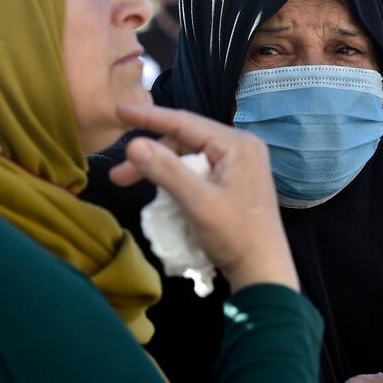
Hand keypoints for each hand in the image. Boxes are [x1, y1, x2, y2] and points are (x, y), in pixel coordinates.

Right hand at [109, 103, 298, 292]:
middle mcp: (241, 147)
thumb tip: (133, 144)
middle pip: (185, 139)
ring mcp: (239, 164)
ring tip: (129, 182)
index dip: (149, 116)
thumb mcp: (197, 202)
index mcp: (237, 144)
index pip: (185, 122)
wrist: (263, 272)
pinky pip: (198, 169)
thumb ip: (166, 171)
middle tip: (119, 174)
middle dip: (151, 153)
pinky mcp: (235, 181)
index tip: (119, 110)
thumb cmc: (235, 236)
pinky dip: (176, 177)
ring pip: (189, 155)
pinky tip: (159, 189)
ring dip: (161, 167)